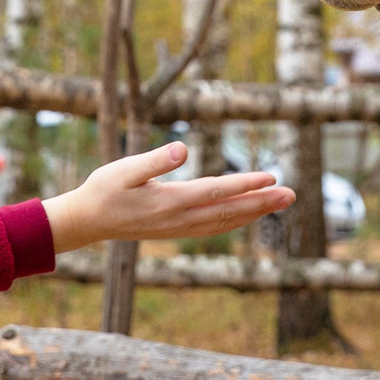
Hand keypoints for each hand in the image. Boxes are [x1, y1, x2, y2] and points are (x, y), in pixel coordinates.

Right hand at [41, 140, 292, 255]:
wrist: (87, 221)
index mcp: (170, 202)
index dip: (245, 184)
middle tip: (292, 194)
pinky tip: (248, 214)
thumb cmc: (103, 190)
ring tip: (280, 202)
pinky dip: (236, 221)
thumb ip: (154, 160)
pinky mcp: (176, 230)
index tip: (271, 176)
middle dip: (262, 202)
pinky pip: (214, 227)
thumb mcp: (123, 169)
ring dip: (255, 212)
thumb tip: (182, 149)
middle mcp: (179, 219)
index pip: (217, 192)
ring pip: (225, 222)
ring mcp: (179, 228)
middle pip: (230, 211)